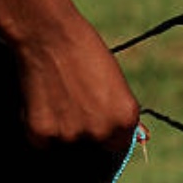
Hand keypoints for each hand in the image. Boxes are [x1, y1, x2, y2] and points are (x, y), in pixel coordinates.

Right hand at [14, 12, 139, 152]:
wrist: (49, 33)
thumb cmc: (84, 51)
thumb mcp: (115, 82)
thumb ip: (123, 114)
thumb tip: (144, 139)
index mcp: (126, 119)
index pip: (118, 145)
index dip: (104, 129)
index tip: (93, 113)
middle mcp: (101, 131)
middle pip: (92, 148)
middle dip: (82, 131)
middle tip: (72, 99)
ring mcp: (71, 135)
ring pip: (64, 144)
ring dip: (59, 128)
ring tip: (57, 94)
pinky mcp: (41, 133)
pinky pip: (41, 141)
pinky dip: (38, 126)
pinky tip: (41, 99)